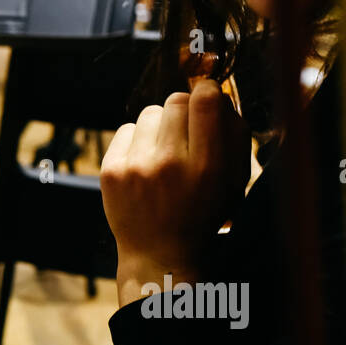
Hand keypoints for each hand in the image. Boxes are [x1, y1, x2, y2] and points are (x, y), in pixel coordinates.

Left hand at [100, 80, 249, 306]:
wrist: (160, 254)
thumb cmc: (203, 213)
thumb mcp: (234, 179)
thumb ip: (235, 134)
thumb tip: (219, 92)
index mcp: (206, 166)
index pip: (205, 100)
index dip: (208, 91)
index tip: (207, 99)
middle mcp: (169, 164)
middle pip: (176, 100)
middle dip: (184, 111)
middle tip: (186, 134)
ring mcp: (136, 167)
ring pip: (150, 113)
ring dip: (160, 126)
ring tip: (164, 152)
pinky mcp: (110, 171)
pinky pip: (126, 129)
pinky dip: (137, 141)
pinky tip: (144, 163)